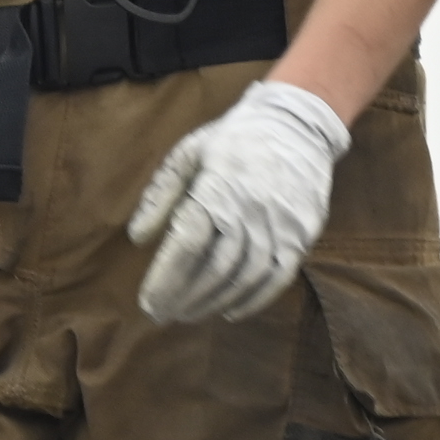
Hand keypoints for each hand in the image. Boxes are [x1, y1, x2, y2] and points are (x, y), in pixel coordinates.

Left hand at [129, 80, 350, 322]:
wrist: (296, 124)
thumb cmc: (232, 141)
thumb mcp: (187, 153)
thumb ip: (160, 195)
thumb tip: (137, 238)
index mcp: (217, 186)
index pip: (188, 243)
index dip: (166, 278)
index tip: (148, 302)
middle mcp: (250, 208)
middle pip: (215, 267)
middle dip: (185, 297)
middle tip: (163, 315)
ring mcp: (281, 223)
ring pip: (245, 277)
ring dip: (214, 302)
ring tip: (190, 314)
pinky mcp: (302, 233)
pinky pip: (278, 277)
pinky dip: (253, 301)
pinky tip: (230, 311)